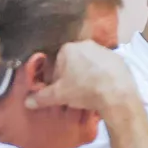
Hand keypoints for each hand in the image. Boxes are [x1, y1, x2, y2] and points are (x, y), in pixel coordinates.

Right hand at [23, 41, 139, 115]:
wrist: (117, 94)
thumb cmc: (84, 90)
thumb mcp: (59, 95)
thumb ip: (41, 97)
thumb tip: (27, 102)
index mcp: (69, 48)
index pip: (56, 63)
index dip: (55, 79)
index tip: (59, 90)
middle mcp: (87, 44)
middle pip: (73, 62)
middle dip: (71, 75)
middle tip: (74, 91)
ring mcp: (105, 50)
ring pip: (90, 63)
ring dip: (87, 74)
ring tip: (89, 91)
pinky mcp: (119, 59)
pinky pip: (106, 67)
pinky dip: (102, 75)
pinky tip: (103, 88)